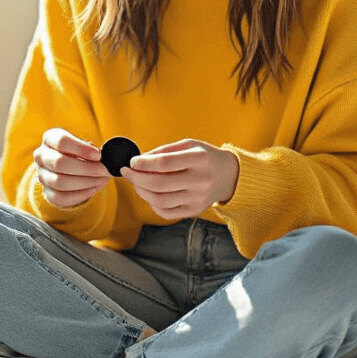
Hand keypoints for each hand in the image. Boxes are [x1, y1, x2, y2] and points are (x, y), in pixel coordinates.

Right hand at [34, 129, 109, 207]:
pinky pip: (60, 198)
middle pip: (59, 163)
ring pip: (59, 182)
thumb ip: (92, 150)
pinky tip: (93, 189)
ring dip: (85, 182)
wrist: (67, 168)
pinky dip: (79, 195)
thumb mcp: (83, 145)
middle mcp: (41, 156)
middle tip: (104, 170)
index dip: (81, 149)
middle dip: (86, 168)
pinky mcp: (46, 192)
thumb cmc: (78, 153)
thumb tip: (105, 158)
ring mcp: (41, 175)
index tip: (98, 155)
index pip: (62, 141)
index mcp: (50, 138)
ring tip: (101, 179)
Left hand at [120, 139, 238, 220]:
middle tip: (127, 172)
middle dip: (137, 178)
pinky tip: (149, 194)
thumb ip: (164, 151)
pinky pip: (166, 212)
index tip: (132, 162)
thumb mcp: (189, 145)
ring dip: (142, 192)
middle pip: (159, 184)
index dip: (144, 164)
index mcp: (199, 159)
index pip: (165, 163)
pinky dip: (152, 204)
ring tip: (136, 183)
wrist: (229, 176)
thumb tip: (140, 161)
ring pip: (160, 200)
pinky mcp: (194, 211)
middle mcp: (200, 180)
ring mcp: (198, 198)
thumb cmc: (206, 157)